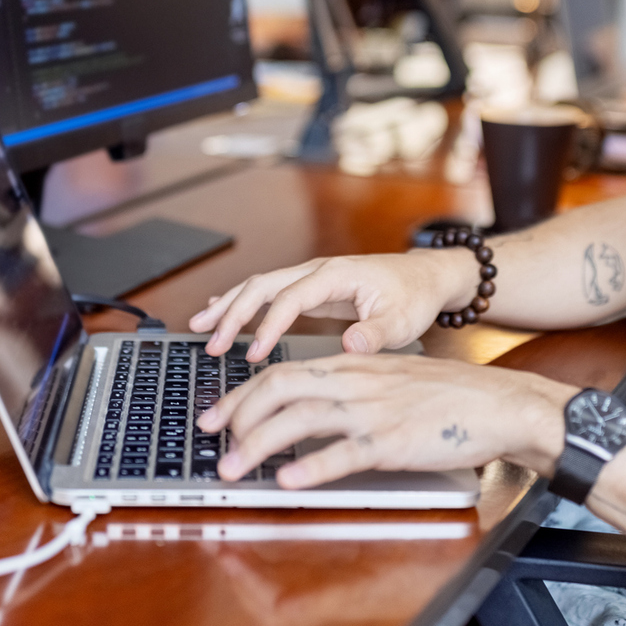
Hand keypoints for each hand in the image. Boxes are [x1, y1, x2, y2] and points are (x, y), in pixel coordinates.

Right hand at [188, 250, 478, 361]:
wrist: (426, 277)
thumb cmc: (415, 297)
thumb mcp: (403, 320)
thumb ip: (376, 334)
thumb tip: (350, 344)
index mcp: (336, 274)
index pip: (290, 298)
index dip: (268, 326)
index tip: (253, 354)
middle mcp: (318, 271)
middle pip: (263, 285)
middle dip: (233, 313)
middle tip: (210, 343)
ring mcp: (312, 278)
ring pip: (260, 286)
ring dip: (230, 306)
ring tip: (199, 327)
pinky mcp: (312, 289)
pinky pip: (270, 293)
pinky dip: (243, 302)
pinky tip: (221, 312)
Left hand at [197, 353, 572, 489]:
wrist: (499, 404)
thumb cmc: (449, 397)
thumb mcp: (392, 380)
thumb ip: (351, 388)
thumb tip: (310, 408)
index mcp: (354, 366)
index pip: (282, 371)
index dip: (243, 394)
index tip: (217, 415)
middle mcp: (356, 382)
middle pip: (279, 388)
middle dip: (237, 414)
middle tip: (212, 439)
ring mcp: (373, 412)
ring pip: (300, 419)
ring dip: (258, 444)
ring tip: (233, 468)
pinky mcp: (393, 442)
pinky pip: (343, 454)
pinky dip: (309, 467)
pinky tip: (286, 480)